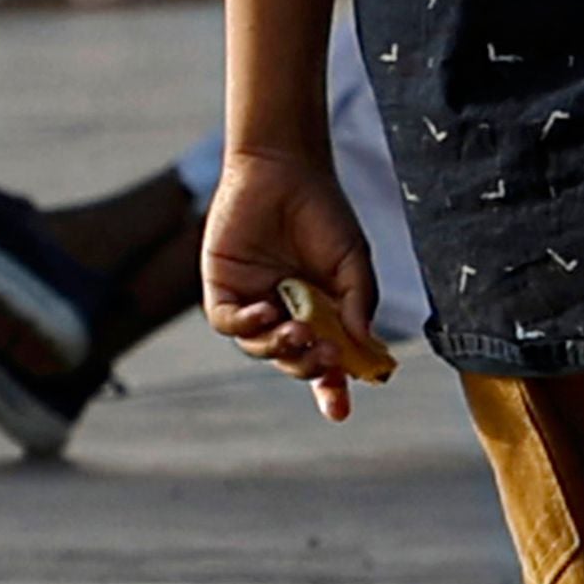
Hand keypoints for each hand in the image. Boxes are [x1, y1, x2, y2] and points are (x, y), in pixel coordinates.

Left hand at [199, 152, 400, 420]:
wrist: (284, 171)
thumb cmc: (324, 213)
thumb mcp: (354, 261)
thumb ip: (358, 302)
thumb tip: (361, 346)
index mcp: (321, 312)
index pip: (325, 359)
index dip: (332, 388)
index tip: (341, 411)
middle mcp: (286, 314)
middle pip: (292, 360)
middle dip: (309, 367)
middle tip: (327, 356)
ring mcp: (253, 304)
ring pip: (258, 348)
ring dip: (279, 348)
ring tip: (299, 332)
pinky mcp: (222, 290)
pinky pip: (229, 323)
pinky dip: (248, 326)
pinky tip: (268, 311)